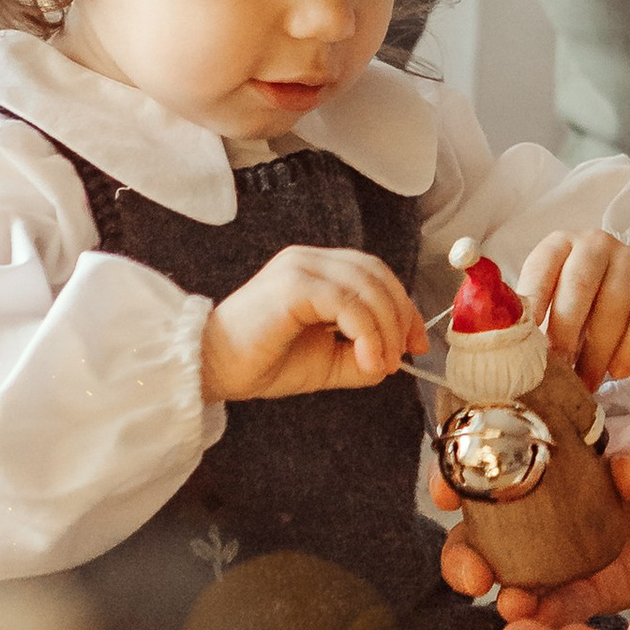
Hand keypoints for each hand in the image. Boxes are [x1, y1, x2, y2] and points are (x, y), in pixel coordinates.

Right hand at [200, 246, 425, 400]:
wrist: (213, 369)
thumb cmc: (263, 362)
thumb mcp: (326, 361)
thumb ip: (360, 355)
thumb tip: (394, 359)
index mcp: (317, 270)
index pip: (374, 274)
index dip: (403, 305)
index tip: (416, 343)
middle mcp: (310, 260)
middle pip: (376, 274)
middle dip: (401, 314)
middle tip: (405, 354)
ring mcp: (300, 267)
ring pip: (366, 286)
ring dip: (386, 328)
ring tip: (384, 363)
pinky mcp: (293, 284)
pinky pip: (346, 302)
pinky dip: (366, 332)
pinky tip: (368, 360)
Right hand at [435, 398, 629, 621]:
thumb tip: (626, 474)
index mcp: (556, 449)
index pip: (489, 457)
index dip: (458, 472)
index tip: (445, 490)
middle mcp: (550, 502)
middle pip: (487, 528)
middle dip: (467, 551)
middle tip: (474, 572)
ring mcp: (571, 548)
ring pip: (515, 573)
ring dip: (502, 589)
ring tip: (510, 604)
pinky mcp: (602, 586)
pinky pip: (562, 605)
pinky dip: (544, 617)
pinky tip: (534, 626)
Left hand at [514, 228, 629, 386]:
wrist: (616, 287)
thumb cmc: (570, 300)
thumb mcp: (546, 298)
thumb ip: (529, 317)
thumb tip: (508, 352)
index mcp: (558, 245)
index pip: (542, 270)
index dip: (532, 306)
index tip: (524, 343)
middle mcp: (595, 245)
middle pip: (580, 286)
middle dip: (566, 334)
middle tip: (557, 372)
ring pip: (614, 306)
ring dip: (598, 352)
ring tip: (585, 383)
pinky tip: (617, 372)